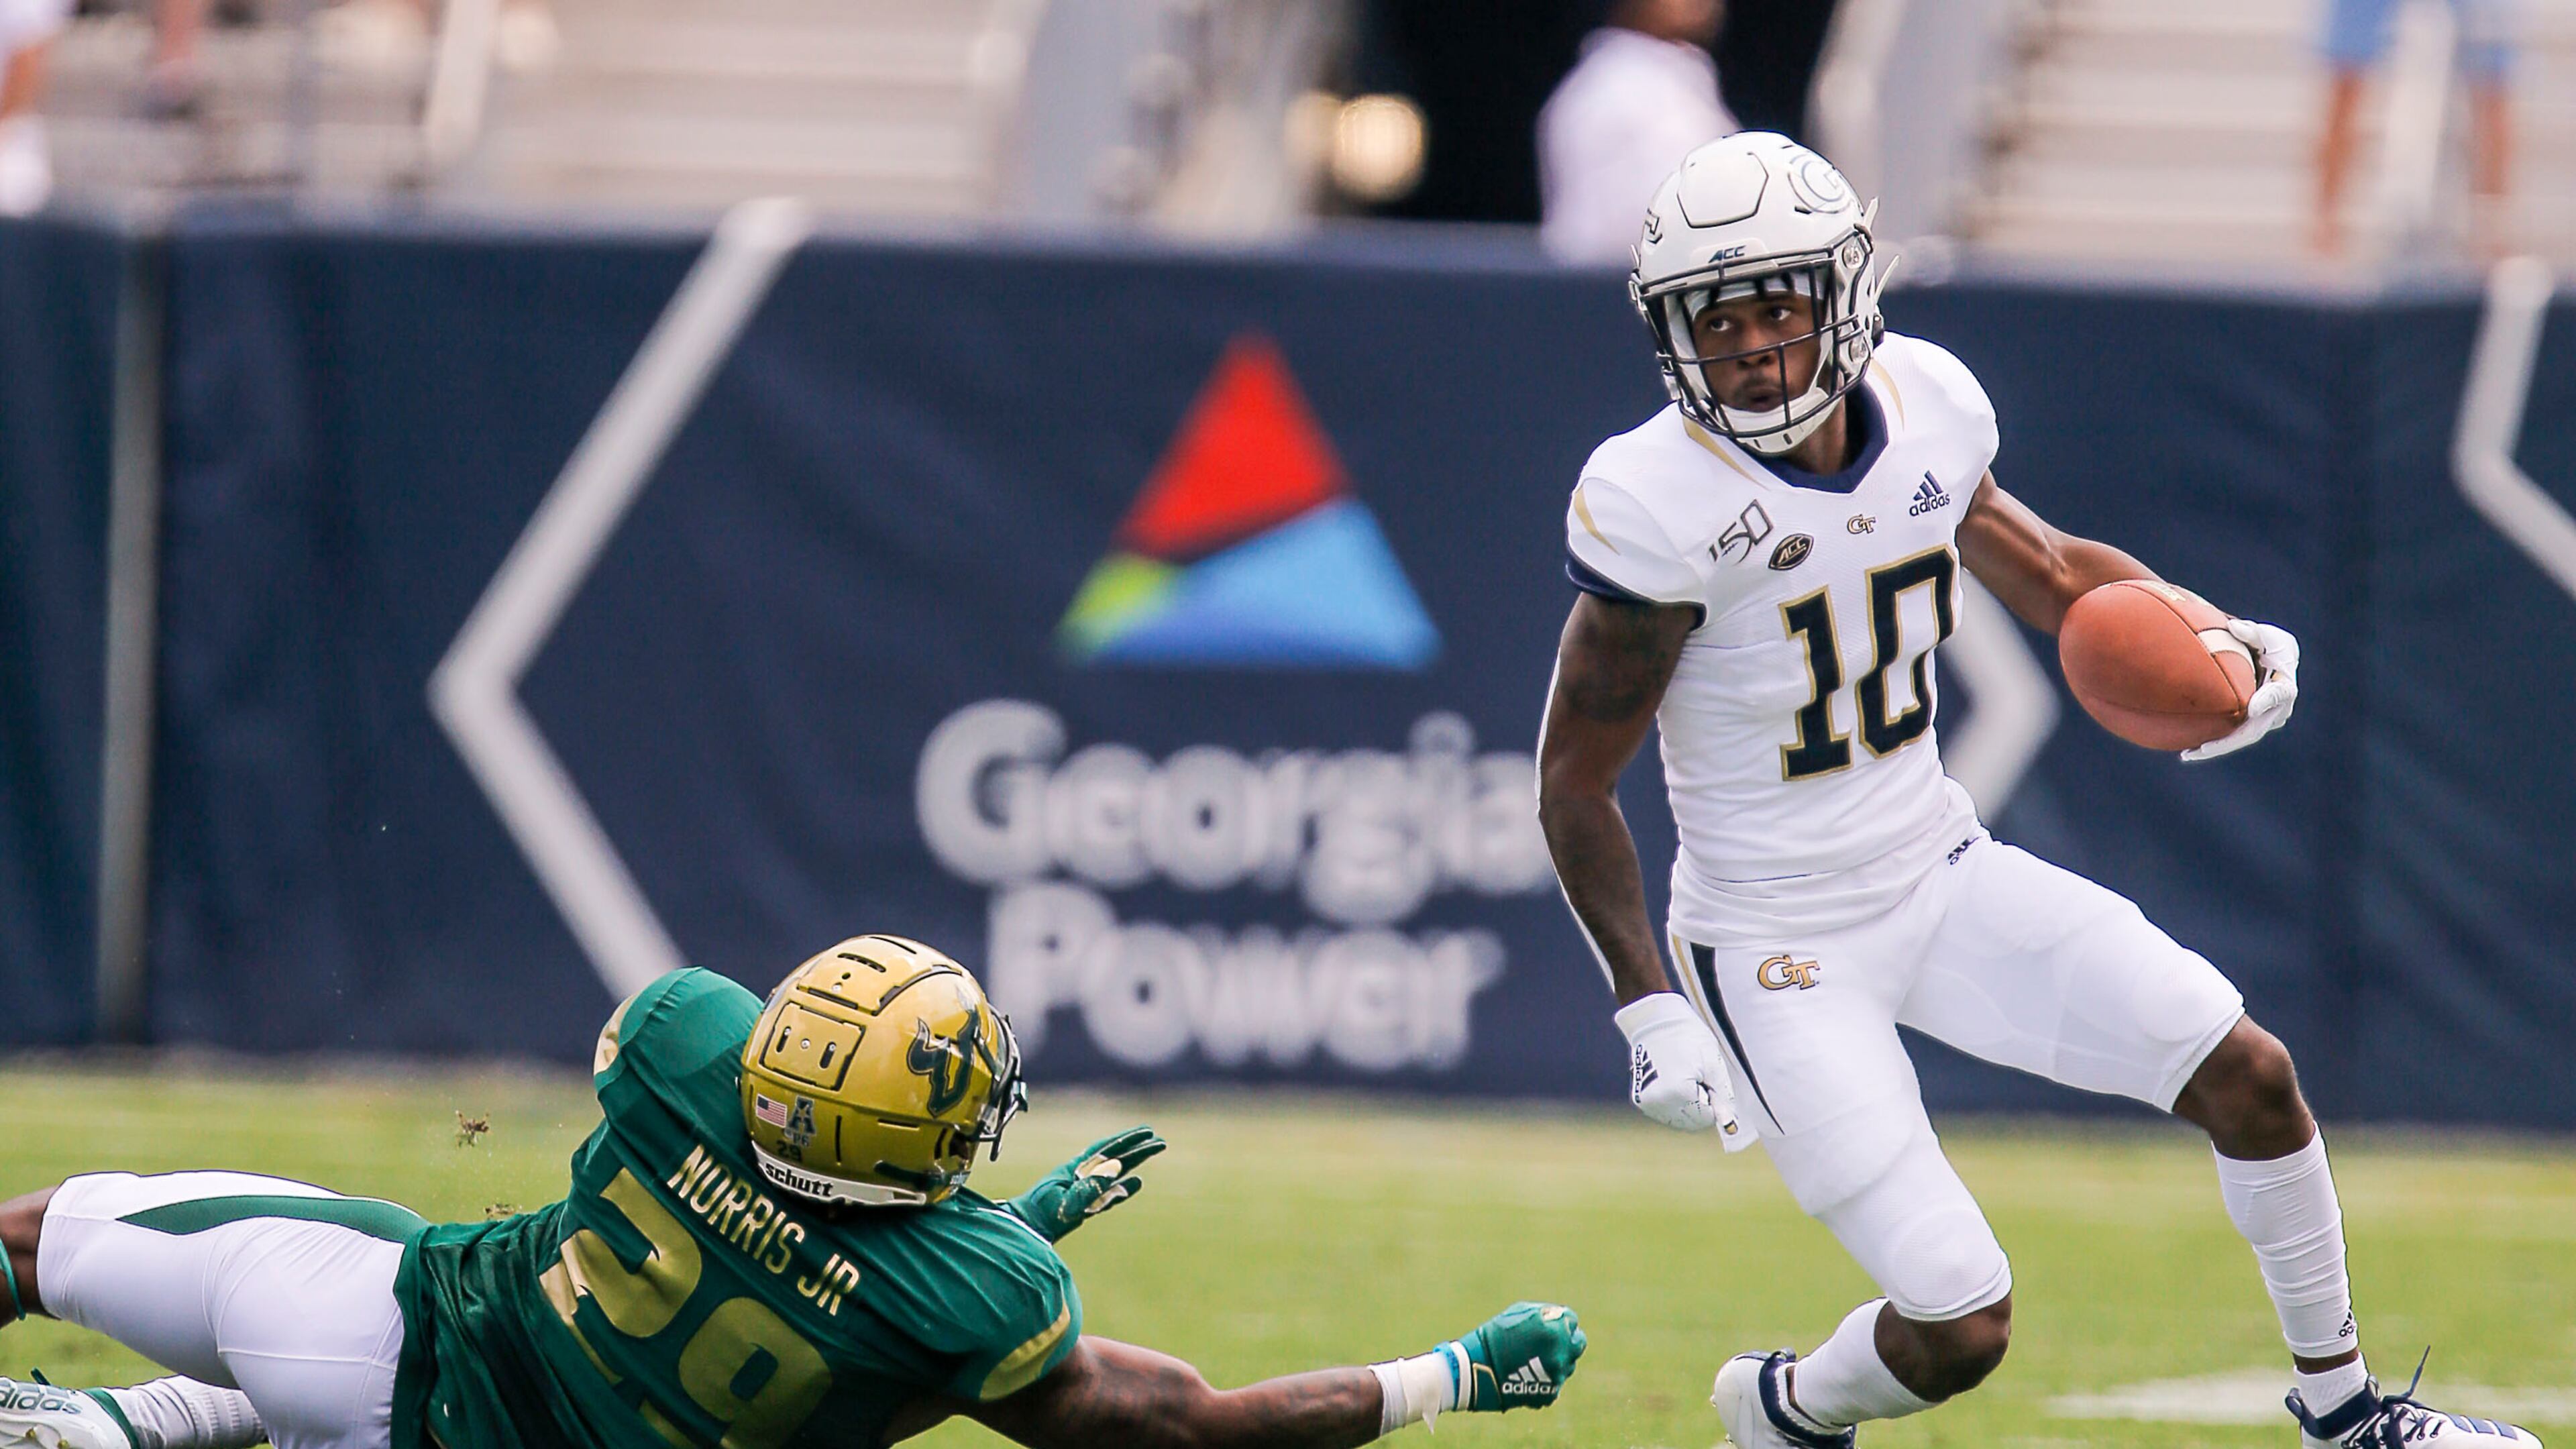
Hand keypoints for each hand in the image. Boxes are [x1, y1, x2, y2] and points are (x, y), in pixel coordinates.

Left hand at [1003, 1126, 1164, 1241]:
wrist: (1027, 1226)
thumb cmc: (1040, 1211)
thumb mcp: (1063, 1200)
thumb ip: (1086, 1190)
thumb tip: (1110, 1176)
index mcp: (1077, 1167)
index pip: (1108, 1148)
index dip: (1128, 1139)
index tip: (1147, 1132)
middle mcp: (1084, 1174)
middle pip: (1117, 1157)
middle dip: (1138, 1147)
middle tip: (1159, 1140)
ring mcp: (1087, 1189)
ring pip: (1117, 1171)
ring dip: (1135, 1162)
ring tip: (1153, 1151)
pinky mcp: (1088, 1205)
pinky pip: (1112, 1194)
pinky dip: (1126, 1188)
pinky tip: (1138, 1182)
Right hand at [1454, 1302, 1585, 1410]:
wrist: (1478, 1370)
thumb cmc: (1495, 1336)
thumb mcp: (1519, 1313)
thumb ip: (1545, 1313)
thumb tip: (1559, 1315)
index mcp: (1555, 1330)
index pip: (1572, 1320)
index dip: (1561, 1320)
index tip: (1553, 1322)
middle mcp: (1562, 1353)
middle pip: (1578, 1343)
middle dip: (1567, 1339)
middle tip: (1554, 1340)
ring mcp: (1558, 1375)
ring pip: (1568, 1364)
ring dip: (1558, 1359)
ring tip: (1536, 1358)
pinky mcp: (1551, 1393)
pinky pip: (1555, 1382)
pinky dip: (1546, 1378)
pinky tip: (1530, 1374)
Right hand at [1613, 992, 1737, 1132]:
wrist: (1656, 1021)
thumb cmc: (1688, 1037)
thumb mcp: (1713, 1064)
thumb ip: (1723, 1098)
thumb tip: (1731, 1127)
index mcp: (1679, 1093)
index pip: (1707, 1118)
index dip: (1713, 1100)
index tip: (1705, 1077)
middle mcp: (1660, 1103)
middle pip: (1692, 1123)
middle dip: (1700, 1105)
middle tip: (1696, 1077)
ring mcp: (1648, 1103)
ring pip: (1678, 1121)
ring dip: (1687, 1106)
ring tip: (1682, 1077)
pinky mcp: (1640, 1100)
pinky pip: (1665, 1113)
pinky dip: (1673, 1104)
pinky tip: (1672, 1082)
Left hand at [2182, 617, 2299, 761]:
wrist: (2273, 659)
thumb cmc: (2268, 644)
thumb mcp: (2265, 635)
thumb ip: (2251, 632)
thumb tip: (2233, 626)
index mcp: (2285, 684)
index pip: (2280, 694)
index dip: (2267, 701)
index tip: (2252, 708)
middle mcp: (2278, 709)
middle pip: (2255, 729)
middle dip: (2230, 740)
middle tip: (2203, 747)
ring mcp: (2265, 720)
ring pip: (2241, 738)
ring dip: (2217, 747)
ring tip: (2188, 754)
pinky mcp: (2252, 724)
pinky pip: (2232, 735)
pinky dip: (2213, 741)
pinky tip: (2187, 749)